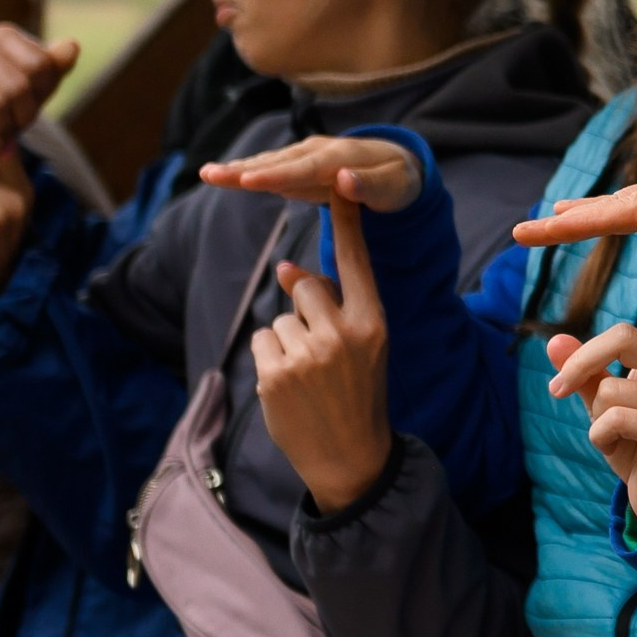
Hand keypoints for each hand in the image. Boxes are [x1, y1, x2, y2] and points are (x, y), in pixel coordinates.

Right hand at [0, 25, 78, 164]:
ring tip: (8, 140)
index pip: (40, 64)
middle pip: (18, 85)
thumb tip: (72, 46)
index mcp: (0, 35)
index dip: (43, 93)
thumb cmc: (3, 105)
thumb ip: (55, 67)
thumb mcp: (36, 87)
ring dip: (7, 129)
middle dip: (26, 115)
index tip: (35, 106)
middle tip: (21, 129)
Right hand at [201, 135, 423, 212]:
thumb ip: (370, 185)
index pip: (305, 168)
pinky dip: (247, 172)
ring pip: (269, 163)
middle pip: (278, 162)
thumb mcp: (395, 186)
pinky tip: (223, 177)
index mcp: (341, 156)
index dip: (277, 175)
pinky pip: (270, 168)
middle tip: (210, 175)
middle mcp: (319, 151)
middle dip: (244, 169)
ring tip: (207, 173)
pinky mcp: (299, 165)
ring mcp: (306, 156)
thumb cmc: (397, 179)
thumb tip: (344, 180)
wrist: (397, 165)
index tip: (249, 181)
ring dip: (238, 168)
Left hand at [249, 197, 391, 513]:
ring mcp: (307, 354)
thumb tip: (286, 268)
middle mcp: (343, 333)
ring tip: (309, 377)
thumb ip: (331, 306)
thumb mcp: (361, 347)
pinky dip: (270, 359)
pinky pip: (262, 340)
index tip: (340, 180)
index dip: (347, 222)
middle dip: (306, 312)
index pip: (357, 262)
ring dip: (287, 341)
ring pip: (280, 317)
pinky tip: (290, 387)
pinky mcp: (275, 373)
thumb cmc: (358, 394)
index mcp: (374, 323)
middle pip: (307, 289)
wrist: (351, 456)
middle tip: (325, 355)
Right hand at [513, 166, 636, 272]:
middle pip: (617, 204)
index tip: (537, 230)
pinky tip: (606, 214)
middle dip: (570, 219)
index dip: (577, 223)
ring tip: (551, 219)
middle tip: (524, 232)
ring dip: (589, 213)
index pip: (623, 210)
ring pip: (629, 204)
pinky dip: (617, 212)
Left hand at [543, 249, 636, 532]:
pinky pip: (612, 420)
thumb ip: (582, 375)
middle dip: (581, 363)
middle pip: (621, 336)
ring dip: (595, 421)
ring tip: (618, 440)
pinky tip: (625, 453)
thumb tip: (553, 341)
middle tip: (556, 392)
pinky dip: (602, 440)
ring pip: (607, 388)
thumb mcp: (601, 408)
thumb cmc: (634, 448)